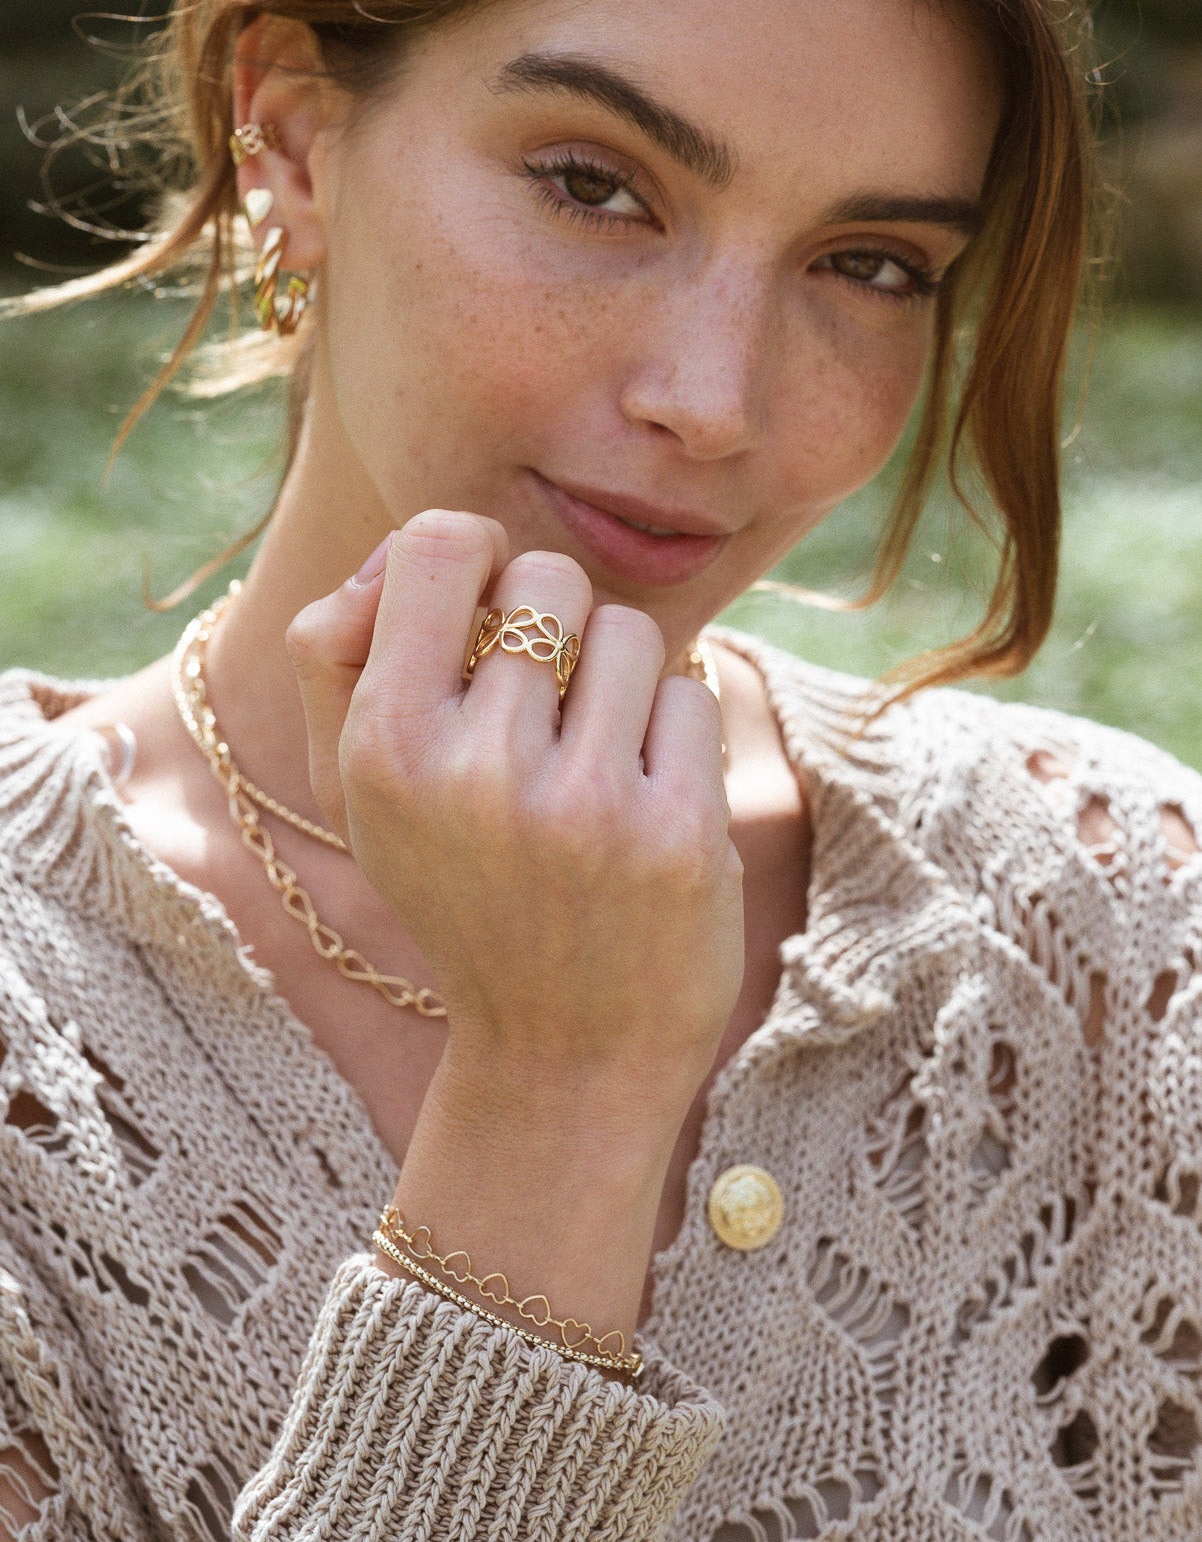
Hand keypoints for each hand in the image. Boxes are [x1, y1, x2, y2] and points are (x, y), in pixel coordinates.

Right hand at [285, 508, 743, 1116]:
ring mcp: (583, 805)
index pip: (436, 543)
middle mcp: (474, 771)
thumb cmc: (461, 893)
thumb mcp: (359, 793)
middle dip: (557, 629)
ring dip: (622, 683)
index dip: (473, 558)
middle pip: (546, 580)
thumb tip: (393, 559)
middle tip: (546, 712)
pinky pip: (692, 695)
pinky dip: (675, 736)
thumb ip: (340, 655)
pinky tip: (646, 804)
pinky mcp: (678, 833)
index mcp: (383, 749)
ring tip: (594, 764)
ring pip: (628, 631)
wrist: (563, 1057)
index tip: (487, 614)